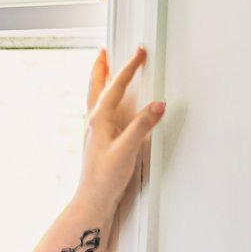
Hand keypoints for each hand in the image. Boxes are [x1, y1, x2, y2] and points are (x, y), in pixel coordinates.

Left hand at [79, 45, 166, 210]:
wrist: (92, 199)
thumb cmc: (105, 178)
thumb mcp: (127, 149)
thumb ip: (143, 125)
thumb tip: (158, 105)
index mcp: (99, 119)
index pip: (116, 86)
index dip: (129, 68)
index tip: (139, 52)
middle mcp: (94, 122)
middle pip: (97, 87)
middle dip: (102, 68)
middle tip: (104, 52)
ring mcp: (94, 131)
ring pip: (96, 98)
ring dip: (100, 81)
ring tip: (104, 69)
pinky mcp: (98, 141)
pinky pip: (99, 110)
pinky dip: (103, 99)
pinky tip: (108, 106)